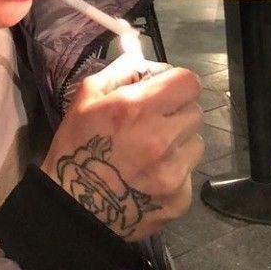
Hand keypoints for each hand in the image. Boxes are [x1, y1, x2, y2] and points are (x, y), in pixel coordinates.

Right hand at [41, 61, 202, 241]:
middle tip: (154, 121)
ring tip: (152, 150)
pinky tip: (150, 174)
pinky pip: (190, 172)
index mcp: (137, 108)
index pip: (188, 82)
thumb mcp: (86, 96)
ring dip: (180, 141)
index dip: (176, 83)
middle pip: (195, 110)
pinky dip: (175, 170)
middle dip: (177, 111)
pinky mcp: (179, 199)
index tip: (163, 91)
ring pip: (196, 142)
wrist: (73, 207)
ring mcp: (173, 172)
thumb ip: (121, 71)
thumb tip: (146, 62)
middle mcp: (161, 138)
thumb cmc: (77, 145)